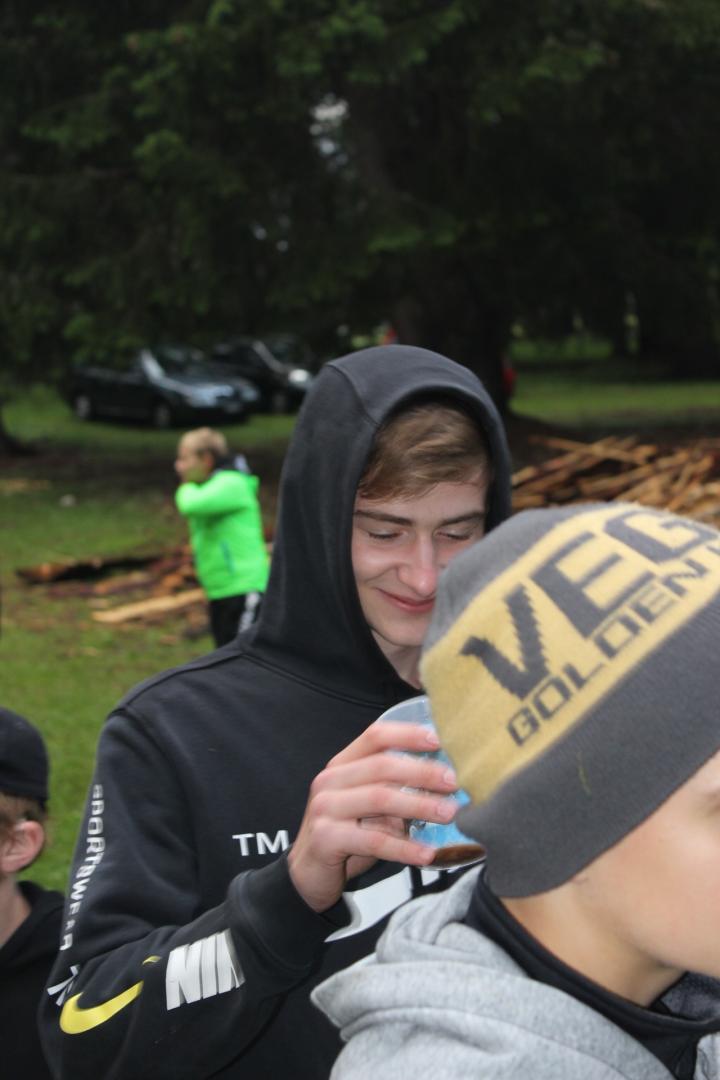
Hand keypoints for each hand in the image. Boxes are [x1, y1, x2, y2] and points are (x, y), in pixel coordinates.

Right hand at [287, 720, 458, 912]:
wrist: (310, 874)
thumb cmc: (348, 834)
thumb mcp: (370, 807)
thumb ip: (395, 790)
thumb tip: (445, 783)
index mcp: (342, 764)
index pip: (375, 736)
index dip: (408, 734)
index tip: (438, 740)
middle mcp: (330, 780)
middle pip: (382, 766)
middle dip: (422, 772)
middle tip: (454, 782)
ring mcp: (325, 807)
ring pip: (380, 799)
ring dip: (419, 805)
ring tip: (449, 814)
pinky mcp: (326, 838)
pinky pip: (373, 840)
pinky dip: (404, 847)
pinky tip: (427, 854)